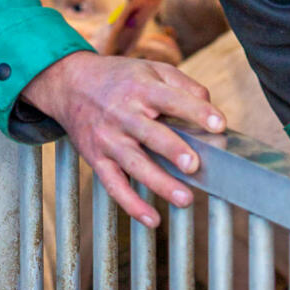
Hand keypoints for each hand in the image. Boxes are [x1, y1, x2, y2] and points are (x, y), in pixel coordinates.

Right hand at [21, 50, 225, 227]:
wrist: (69, 84)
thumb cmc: (121, 79)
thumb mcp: (153, 70)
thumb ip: (185, 86)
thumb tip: (212, 108)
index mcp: (141, 89)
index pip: (172, 100)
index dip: (197, 111)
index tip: (219, 124)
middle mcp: (122, 114)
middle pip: (150, 134)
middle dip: (172, 149)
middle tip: (193, 164)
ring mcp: (108, 138)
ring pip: (134, 164)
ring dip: (159, 183)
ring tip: (185, 198)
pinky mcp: (96, 159)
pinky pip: (114, 185)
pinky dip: (131, 205)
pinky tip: (152, 220)